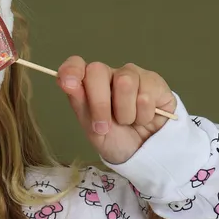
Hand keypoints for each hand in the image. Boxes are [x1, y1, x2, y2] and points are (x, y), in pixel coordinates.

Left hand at [57, 59, 176, 165]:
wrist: (144, 153)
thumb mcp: (92, 129)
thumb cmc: (115, 140)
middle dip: (99, 104)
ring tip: (129, 122)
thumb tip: (64, 80)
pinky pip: (146, 95)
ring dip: (125, 113)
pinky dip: (143, 116)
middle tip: (104, 127)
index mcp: (90, 84)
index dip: (71, 70)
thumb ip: (79, 104)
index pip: (76, 65)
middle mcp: (110, 75)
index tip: (68, 84)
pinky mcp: (154, 82)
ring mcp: (133, 75)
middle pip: (98, 71)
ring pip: (125, 83)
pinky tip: (144, 118)